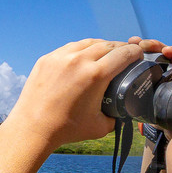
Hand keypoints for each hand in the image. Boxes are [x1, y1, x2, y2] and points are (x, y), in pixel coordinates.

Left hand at [5, 37, 171, 149]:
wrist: (32, 128)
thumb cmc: (67, 129)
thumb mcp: (101, 126)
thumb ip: (117, 115)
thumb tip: (124, 110)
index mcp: (96, 75)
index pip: (124, 53)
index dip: (135, 52)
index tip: (139, 54)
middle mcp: (79, 60)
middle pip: (108, 45)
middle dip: (120, 48)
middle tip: (125, 54)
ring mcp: (60, 57)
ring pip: (88, 43)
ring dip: (101, 46)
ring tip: (107, 52)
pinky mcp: (47, 59)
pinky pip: (70, 48)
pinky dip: (81, 49)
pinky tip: (85, 56)